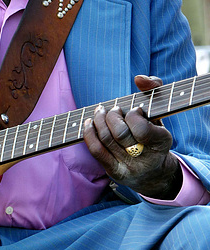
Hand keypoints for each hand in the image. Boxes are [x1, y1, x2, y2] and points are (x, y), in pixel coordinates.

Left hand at [83, 75, 181, 198]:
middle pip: (120, 134)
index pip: (141, 129)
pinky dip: (89, 133)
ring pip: (106, 139)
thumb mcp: (159, 110)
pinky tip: (89, 122)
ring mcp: (129, 167)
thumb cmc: (153, 132)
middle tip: (114, 110)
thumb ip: (153, 87)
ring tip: (101, 112)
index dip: (133, 116)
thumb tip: (139, 78)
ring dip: (99, 120)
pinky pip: (96, 151)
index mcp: (162, 142)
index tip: (135, 110)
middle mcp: (146, 158)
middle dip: (112, 117)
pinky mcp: (114, 171)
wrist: (153, 170)